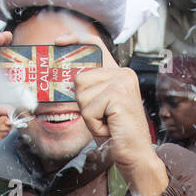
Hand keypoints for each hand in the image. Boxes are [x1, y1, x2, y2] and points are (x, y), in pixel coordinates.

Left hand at [64, 39, 167, 195]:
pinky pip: (88, 110)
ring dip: (89, 115)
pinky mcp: (117, 95)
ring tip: (107, 122)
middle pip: (80, 78)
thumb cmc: (117, 133)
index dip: (75, 41)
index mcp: (120, 73)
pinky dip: (94, 124)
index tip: (59, 41)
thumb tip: (64, 75)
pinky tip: (109, 127)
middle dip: (84, 103)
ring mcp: (122, 82)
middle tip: (102, 116)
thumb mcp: (101, 105)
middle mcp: (123, 73)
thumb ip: (89, 89)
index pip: (95, 45)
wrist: (136, 154)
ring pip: (82, 95)